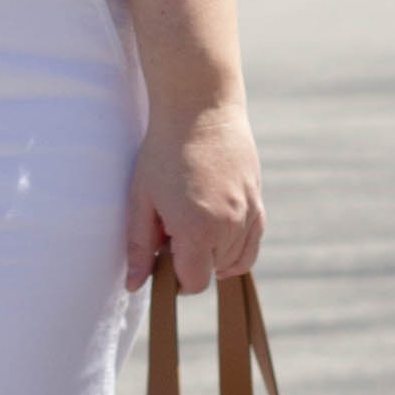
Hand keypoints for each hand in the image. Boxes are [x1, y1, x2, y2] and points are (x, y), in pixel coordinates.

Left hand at [124, 95, 263, 292]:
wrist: (200, 109)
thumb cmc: (163, 151)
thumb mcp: (142, 199)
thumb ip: (139, 246)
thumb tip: (136, 286)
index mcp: (196, 229)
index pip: (194, 282)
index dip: (176, 278)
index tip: (163, 260)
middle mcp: (229, 226)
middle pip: (213, 271)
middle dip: (192, 260)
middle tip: (171, 228)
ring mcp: (248, 213)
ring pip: (235, 259)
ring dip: (214, 253)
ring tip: (192, 219)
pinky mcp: (258, 201)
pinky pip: (253, 242)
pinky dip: (237, 247)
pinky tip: (217, 231)